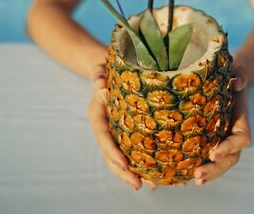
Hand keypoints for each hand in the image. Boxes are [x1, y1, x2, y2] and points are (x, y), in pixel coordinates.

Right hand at [86, 71, 156, 189]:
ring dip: (133, 172)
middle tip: (138, 184)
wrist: (108, 69)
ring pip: (120, 157)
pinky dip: (141, 162)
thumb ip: (99, 73)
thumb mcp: (100, 68)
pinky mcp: (125, 132)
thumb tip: (99, 83)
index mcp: (97, 114)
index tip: (124, 164)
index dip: (111, 151)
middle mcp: (105, 126)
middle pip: (110, 154)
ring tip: (150, 185)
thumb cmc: (106, 68)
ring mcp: (114, 131)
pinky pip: (131, 150)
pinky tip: (156, 173)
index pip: (102, 136)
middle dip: (123, 171)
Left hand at [193, 66, 250, 185]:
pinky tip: (185, 177)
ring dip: (209, 173)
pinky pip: (208, 159)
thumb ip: (242, 76)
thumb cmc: (232, 77)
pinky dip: (199, 168)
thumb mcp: (238, 72)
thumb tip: (237, 83)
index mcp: (240, 122)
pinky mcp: (210, 143)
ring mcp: (222, 141)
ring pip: (220, 163)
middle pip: (230, 158)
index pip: (240, 139)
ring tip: (195, 180)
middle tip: (198, 175)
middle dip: (215, 169)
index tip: (214, 153)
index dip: (229, 147)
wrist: (227, 83)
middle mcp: (232, 135)